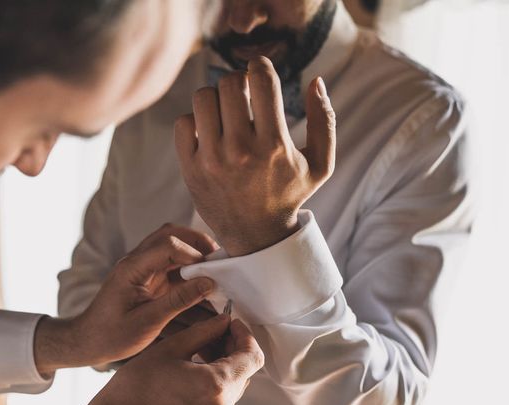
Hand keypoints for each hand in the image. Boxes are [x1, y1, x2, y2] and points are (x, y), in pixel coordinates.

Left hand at [34, 224, 218, 375]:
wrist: (87, 341)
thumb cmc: (111, 335)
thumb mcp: (148, 322)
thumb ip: (179, 300)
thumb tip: (208, 283)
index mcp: (132, 268)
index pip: (168, 244)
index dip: (194, 253)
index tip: (211, 272)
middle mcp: (136, 261)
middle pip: (170, 234)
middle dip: (197, 242)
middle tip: (218, 259)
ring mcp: (141, 267)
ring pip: (171, 243)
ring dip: (193, 251)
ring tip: (212, 267)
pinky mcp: (147, 276)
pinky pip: (171, 261)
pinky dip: (188, 265)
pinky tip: (200, 280)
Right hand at [71, 314, 264, 404]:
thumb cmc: (138, 386)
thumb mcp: (172, 348)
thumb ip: (204, 332)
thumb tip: (223, 321)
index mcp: (218, 386)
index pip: (252, 356)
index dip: (245, 334)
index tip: (231, 320)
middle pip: (246, 367)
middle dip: (235, 343)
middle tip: (217, 326)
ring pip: (236, 378)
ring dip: (226, 357)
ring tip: (204, 340)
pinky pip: (224, 391)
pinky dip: (218, 372)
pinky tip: (199, 357)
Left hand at [174, 56, 335, 255]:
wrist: (256, 236)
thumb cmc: (289, 195)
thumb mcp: (321, 164)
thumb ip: (325, 121)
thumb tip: (316, 81)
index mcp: (275, 144)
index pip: (261, 80)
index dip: (259, 66)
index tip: (258, 70)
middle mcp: (242, 150)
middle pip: (229, 84)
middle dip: (238, 81)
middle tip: (243, 94)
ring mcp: (213, 160)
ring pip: (203, 98)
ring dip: (215, 98)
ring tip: (225, 112)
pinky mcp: (191, 169)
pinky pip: (183, 123)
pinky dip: (195, 121)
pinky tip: (209, 132)